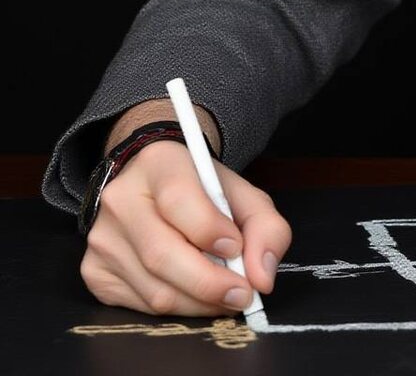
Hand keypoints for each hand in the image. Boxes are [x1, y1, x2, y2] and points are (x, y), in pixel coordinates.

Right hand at [79, 140, 291, 316]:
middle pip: (162, 254)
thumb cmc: (201, 189)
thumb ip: (265, 227)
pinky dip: (176, 307)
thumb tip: (262, 277)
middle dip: (210, 283)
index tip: (236, 248)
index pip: (179, 200)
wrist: (153, 182)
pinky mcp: (94, 271)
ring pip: (153, 289)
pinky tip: (193, 294)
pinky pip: (139, 305)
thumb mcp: (241, 193)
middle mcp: (121, 198)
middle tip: (242, 294)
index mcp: (160, 164)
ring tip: (224, 294)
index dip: (209, 230)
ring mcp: (102, 237)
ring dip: (198, 303)